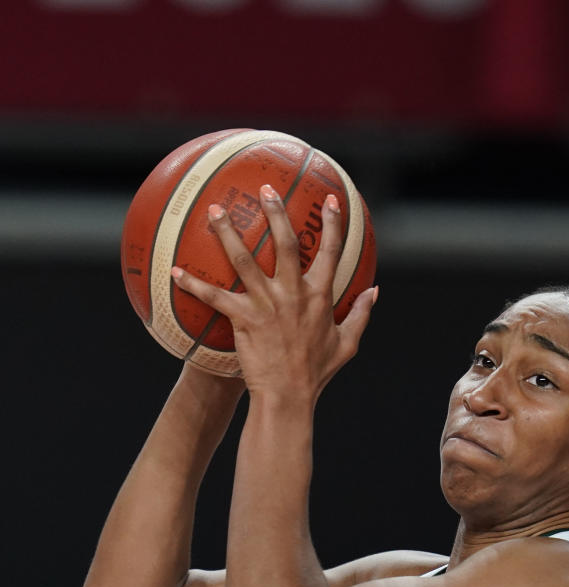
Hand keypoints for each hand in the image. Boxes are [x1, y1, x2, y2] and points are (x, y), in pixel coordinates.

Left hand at [171, 186, 376, 401]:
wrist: (290, 397)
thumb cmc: (317, 373)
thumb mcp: (348, 344)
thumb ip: (361, 314)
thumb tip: (375, 291)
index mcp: (320, 297)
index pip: (330, 253)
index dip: (332, 224)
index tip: (330, 199)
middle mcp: (294, 294)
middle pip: (285, 243)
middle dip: (276, 212)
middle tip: (265, 188)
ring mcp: (267, 305)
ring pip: (244, 260)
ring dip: (228, 233)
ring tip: (214, 210)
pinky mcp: (244, 319)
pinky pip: (214, 297)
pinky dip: (193, 284)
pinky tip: (174, 272)